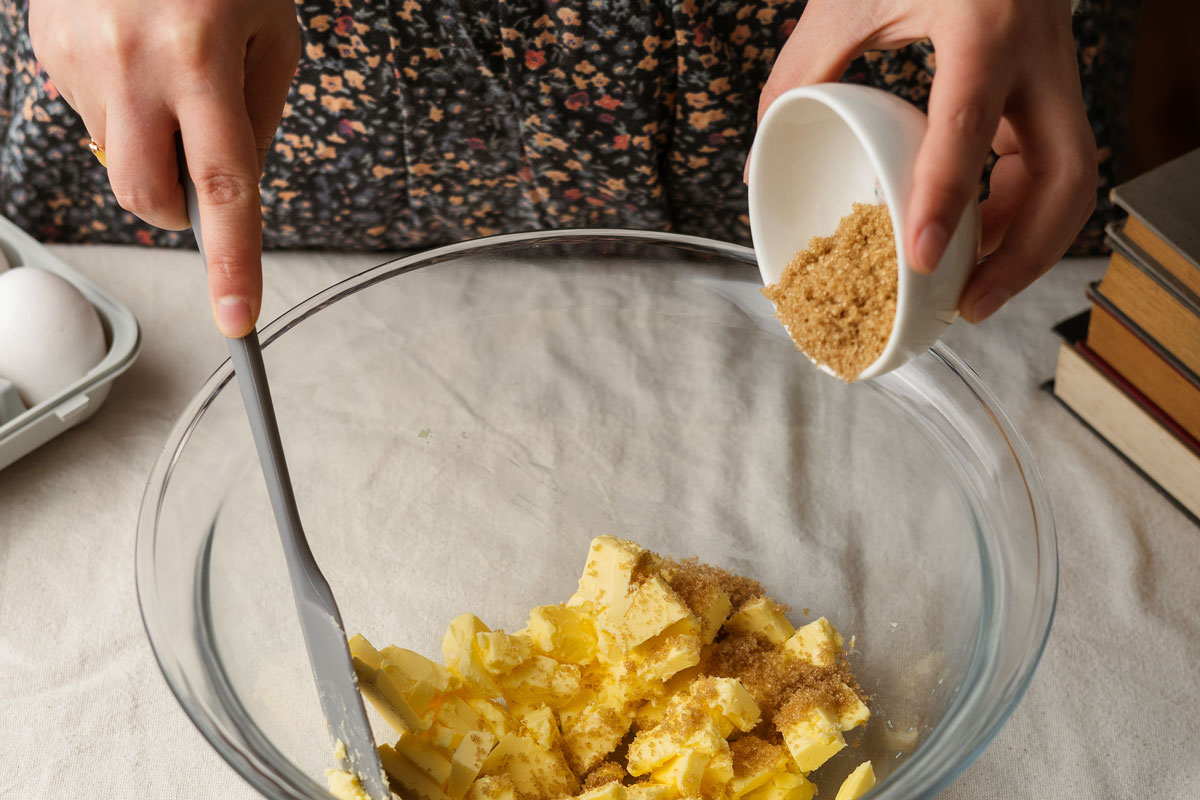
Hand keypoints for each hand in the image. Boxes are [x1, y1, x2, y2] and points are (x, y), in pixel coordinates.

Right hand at [30, 0, 300, 336]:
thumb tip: (234, 188)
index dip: (232, 261)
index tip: (237, 318)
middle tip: (202, 173)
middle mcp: (131, 63)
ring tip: (168, 69)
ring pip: (119, 157)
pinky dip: (122, 105)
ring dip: (151, 141)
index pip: (223, 186)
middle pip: (147, 197)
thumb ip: (258, 117)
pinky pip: (90, 114)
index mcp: (200, 57)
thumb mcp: (271, 31)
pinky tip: (132, 51)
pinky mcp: (45, 49)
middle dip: (179, 211)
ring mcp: (77, 58)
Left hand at [757, 0, 1096, 321]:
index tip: (922, 256)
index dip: (947, 196)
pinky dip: (1018, 213)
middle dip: (1025, 253)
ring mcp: (1056, 72)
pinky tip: (977, 243)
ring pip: (1074, 178)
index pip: (970, 122)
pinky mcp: (1049, 89)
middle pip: (1067, 173)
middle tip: (971, 304)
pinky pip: (1051, 165)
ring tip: (973, 292)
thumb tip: (757, 158)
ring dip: (1029, 245)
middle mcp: (1037, 51)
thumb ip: (801, 70)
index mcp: (983, 24)